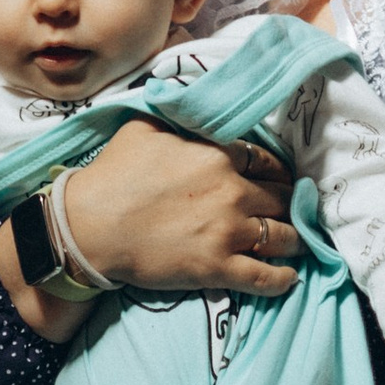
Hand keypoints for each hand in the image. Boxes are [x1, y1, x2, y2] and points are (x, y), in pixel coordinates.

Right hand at [60, 121, 300, 296]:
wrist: (89, 226)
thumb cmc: (112, 175)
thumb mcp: (144, 128)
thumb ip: (177, 118)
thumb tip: (187, 106)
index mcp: (218, 155)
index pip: (267, 162)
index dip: (276, 172)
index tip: (278, 180)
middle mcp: (232, 192)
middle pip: (282, 198)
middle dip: (289, 204)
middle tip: (288, 211)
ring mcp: (227, 232)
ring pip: (283, 236)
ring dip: (294, 239)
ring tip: (295, 242)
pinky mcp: (217, 268)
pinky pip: (266, 277)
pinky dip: (283, 279)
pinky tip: (290, 277)